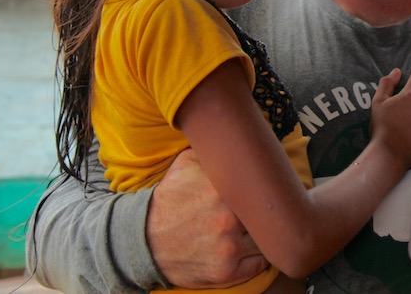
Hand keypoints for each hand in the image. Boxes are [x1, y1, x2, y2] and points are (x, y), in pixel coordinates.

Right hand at [148, 149, 268, 287]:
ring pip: (266, 239)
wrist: (143, 239)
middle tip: (265, 208)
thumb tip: (239, 137)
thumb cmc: (170, 199)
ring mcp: (228, 248)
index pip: (263, 187)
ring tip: (254, 227)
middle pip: (267, 214)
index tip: (267, 187)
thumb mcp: (186, 164)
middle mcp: (227, 220)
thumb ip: (214, 152)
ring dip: (263, 234)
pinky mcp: (226, 272)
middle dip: (266, 211)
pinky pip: (260, 263)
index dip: (267, 187)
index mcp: (221, 190)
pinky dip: (259, 256)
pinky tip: (249, 246)